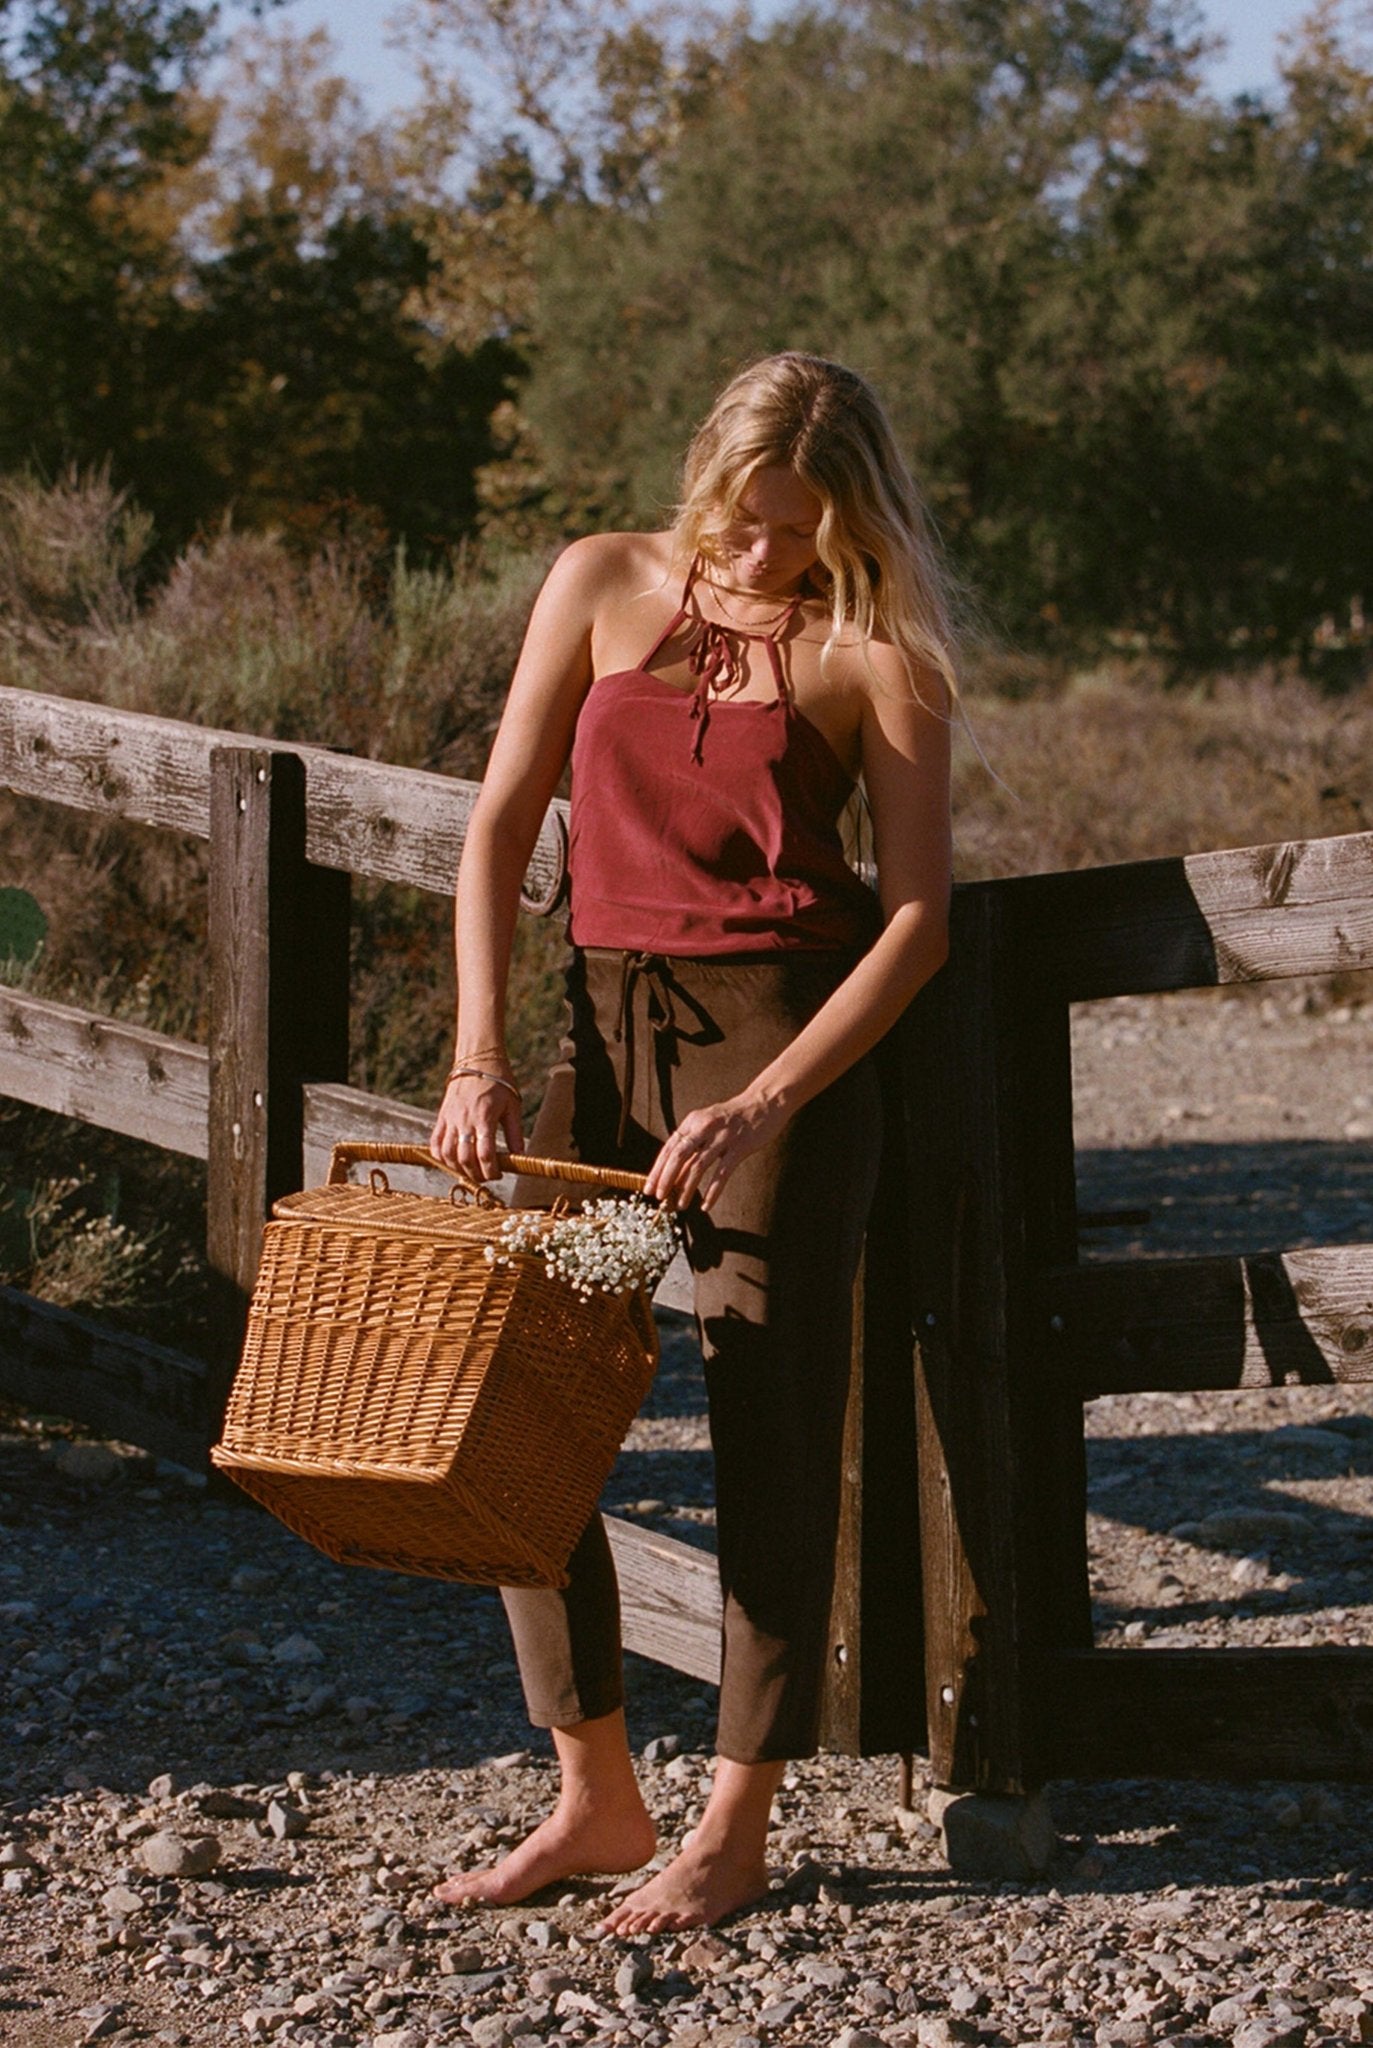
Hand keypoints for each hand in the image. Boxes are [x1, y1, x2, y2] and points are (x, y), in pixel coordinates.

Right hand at [429, 1069, 522, 1182]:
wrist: (478, 1059)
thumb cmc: (499, 1082)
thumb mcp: (513, 1106)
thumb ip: (515, 1133)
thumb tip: (520, 1156)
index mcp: (485, 1117)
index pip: (485, 1154)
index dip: (492, 1171)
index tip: (498, 1174)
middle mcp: (465, 1120)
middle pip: (465, 1158)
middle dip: (476, 1174)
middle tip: (486, 1176)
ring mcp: (450, 1119)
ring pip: (447, 1154)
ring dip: (458, 1169)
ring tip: (470, 1172)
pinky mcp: (442, 1116)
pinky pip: (435, 1142)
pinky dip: (440, 1157)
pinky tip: (451, 1162)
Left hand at [642, 1093, 785, 1212]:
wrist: (764, 1102)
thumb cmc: (733, 1117)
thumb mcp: (708, 1123)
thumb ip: (692, 1144)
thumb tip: (674, 1173)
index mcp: (693, 1121)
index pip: (670, 1148)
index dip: (658, 1169)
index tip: (649, 1188)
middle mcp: (705, 1127)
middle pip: (679, 1156)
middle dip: (666, 1179)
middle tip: (660, 1197)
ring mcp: (723, 1137)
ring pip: (698, 1166)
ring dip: (687, 1189)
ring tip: (681, 1205)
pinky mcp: (740, 1147)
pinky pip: (722, 1174)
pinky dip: (712, 1192)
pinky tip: (706, 1205)